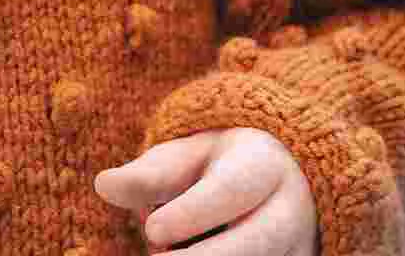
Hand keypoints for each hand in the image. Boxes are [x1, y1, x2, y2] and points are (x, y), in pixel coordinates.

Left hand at [95, 128, 316, 255]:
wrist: (284, 183)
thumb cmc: (219, 170)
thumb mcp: (186, 158)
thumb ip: (149, 174)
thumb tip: (103, 185)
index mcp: (262, 164)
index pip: (229, 190)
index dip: (191, 213)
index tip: (151, 230)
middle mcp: (291, 209)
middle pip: (255, 242)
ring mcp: (301, 249)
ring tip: (169, 255)